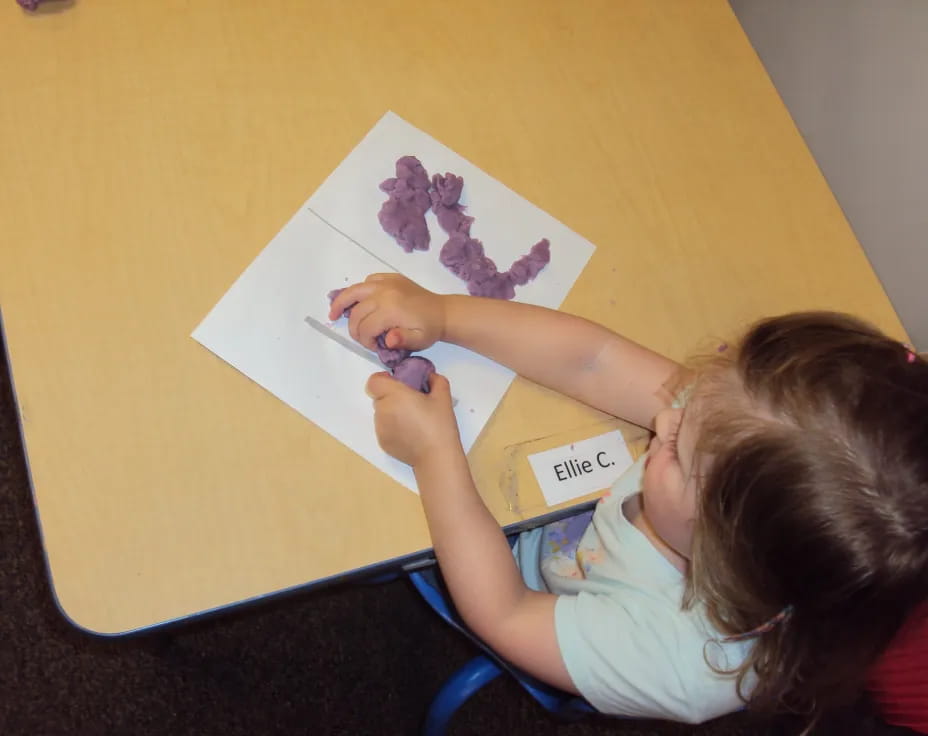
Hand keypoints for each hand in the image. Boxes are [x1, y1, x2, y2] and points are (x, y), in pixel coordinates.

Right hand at [329, 273, 445, 351]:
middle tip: (362, 338)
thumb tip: (388, 340)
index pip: (365, 327)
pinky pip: (367, 282)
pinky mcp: (389, 278)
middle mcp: (384, 292)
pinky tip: (358, 302)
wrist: (442, 311)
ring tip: (333, 314)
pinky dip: (358, 292)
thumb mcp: (419, 341)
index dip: (366, 341)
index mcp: (391, 309)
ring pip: (354, 291)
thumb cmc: (429, 329)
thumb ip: (402, 341)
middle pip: (357, 312)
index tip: (375, 347)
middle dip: (355, 329)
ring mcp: (386, 282)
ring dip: (341, 303)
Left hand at [366, 370, 461, 467]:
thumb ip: (435, 380)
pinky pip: (383, 428)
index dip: (382, 380)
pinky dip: (392, 428)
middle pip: (379, 397)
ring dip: (392, 413)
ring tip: (412, 421)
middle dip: (391, 397)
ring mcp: (380, 428)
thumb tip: (429, 376)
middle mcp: (383, 410)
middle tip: (410, 403)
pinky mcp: (382, 442)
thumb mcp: (443, 397)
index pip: (374, 381)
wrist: (436, 456)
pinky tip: (410, 434)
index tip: (396, 383)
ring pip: (381, 414)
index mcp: (395, 395)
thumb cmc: (439, 425)